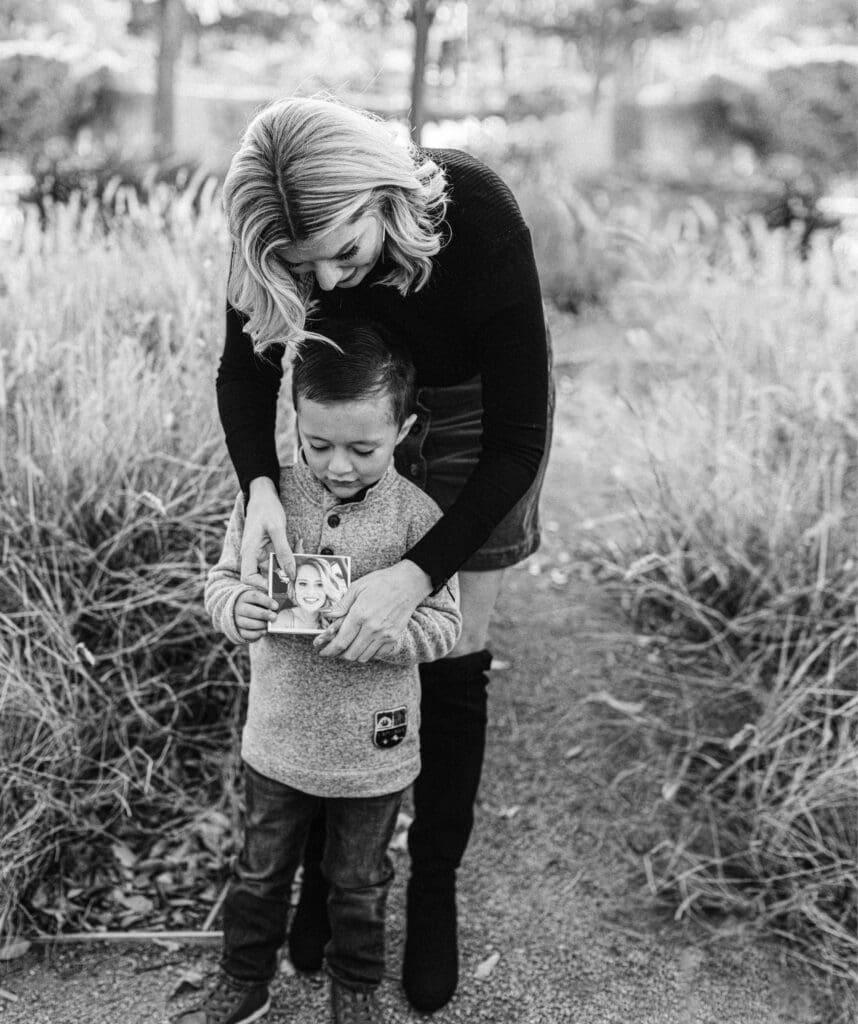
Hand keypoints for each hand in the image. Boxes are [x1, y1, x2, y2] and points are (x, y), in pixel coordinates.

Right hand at [234, 588, 278, 641]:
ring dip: (260, 624)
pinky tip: (264, 631)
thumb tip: (280, 605)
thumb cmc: (256, 604)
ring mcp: (237, 620)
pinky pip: (246, 634)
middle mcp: (239, 608)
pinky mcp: (238, 630)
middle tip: (275, 617)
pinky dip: (256, 633)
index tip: (276, 606)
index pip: (255, 596)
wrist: (241, 613)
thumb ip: (269, 600)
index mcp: (245, 597)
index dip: (266, 601)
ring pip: (247, 623)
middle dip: (263, 614)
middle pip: (250, 611)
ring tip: (269, 625)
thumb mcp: (260, 599)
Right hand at [241, 477, 294, 588]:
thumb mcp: (277, 528)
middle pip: (265, 574)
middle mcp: (254, 554)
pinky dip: (291, 554)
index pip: (248, 577)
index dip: (260, 585)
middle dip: (282, 575)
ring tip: (301, 552)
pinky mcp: (269, 547)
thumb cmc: (266, 508)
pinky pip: (280, 557)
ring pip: (276, 566)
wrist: (264, 493)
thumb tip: (290, 573)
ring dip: (289, 563)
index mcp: (249, 551)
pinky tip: (299, 544)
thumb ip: (284, 551)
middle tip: (298, 574)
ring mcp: (262, 551)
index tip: (278, 586)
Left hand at [313, 560, 431, 661]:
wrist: (408, 584)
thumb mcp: (357, 587)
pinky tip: (363, 644)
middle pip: (350, 654)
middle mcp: (372, 628)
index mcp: (360, 615)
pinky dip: (368, 653)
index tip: (322, 652)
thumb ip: (342, 604)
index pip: (340, 642)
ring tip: (347, 647)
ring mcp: (384, 635)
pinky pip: (377, 654)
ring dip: (352, 655)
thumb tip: (328, 616)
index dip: (329, 650)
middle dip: (338, 655)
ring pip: (363, 657)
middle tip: (333, 650)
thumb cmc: (382, 582)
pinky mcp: (393, 637)